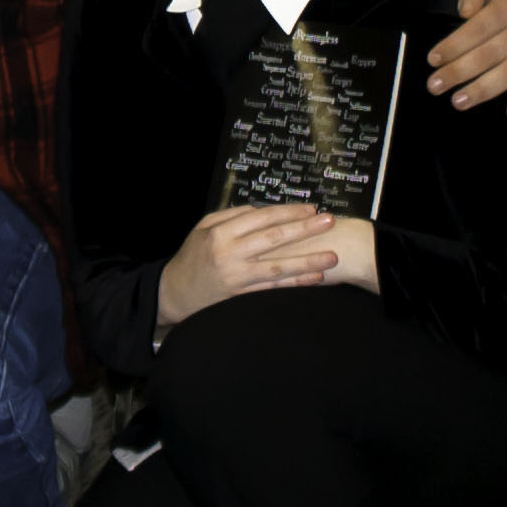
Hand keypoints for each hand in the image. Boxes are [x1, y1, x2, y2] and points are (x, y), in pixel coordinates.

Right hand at [156, 204, 344, 326]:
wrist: (174, 293)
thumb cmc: (192, 257)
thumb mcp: (203, 228)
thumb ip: (232, 216)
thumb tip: (263, 210)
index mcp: (220, 233)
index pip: (261, 218)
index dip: (288, 212)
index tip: (311, 209)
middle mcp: (230, 254)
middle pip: (274, 239)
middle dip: (305, 230)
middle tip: (329, 222)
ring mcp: (237, 277)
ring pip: (278, 267)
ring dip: (308, 261)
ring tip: (332, 255)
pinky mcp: (242, 297)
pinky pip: (274, 289)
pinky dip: (296, 283)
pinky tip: (316, 278)